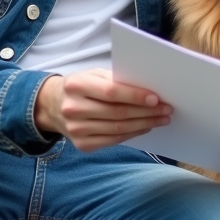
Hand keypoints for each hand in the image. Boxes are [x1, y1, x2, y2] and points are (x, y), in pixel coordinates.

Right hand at [34, 69, 171, 152]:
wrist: (53, 106)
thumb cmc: (81, 86)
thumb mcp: (93, 74)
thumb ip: (116, 80)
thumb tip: (148, 89)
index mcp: (76, 85)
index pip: (111, 92)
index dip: (135, 96)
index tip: (156, 98)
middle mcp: (73, 109)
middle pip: (118, 113)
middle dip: (147, 112)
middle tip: (166, 110)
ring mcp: (76, 130)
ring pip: (118, 129)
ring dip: (144, 124)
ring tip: (161, 119)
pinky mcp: (82, 145)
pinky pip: (113, 140)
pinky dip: (133, 134)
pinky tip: (145, 127)